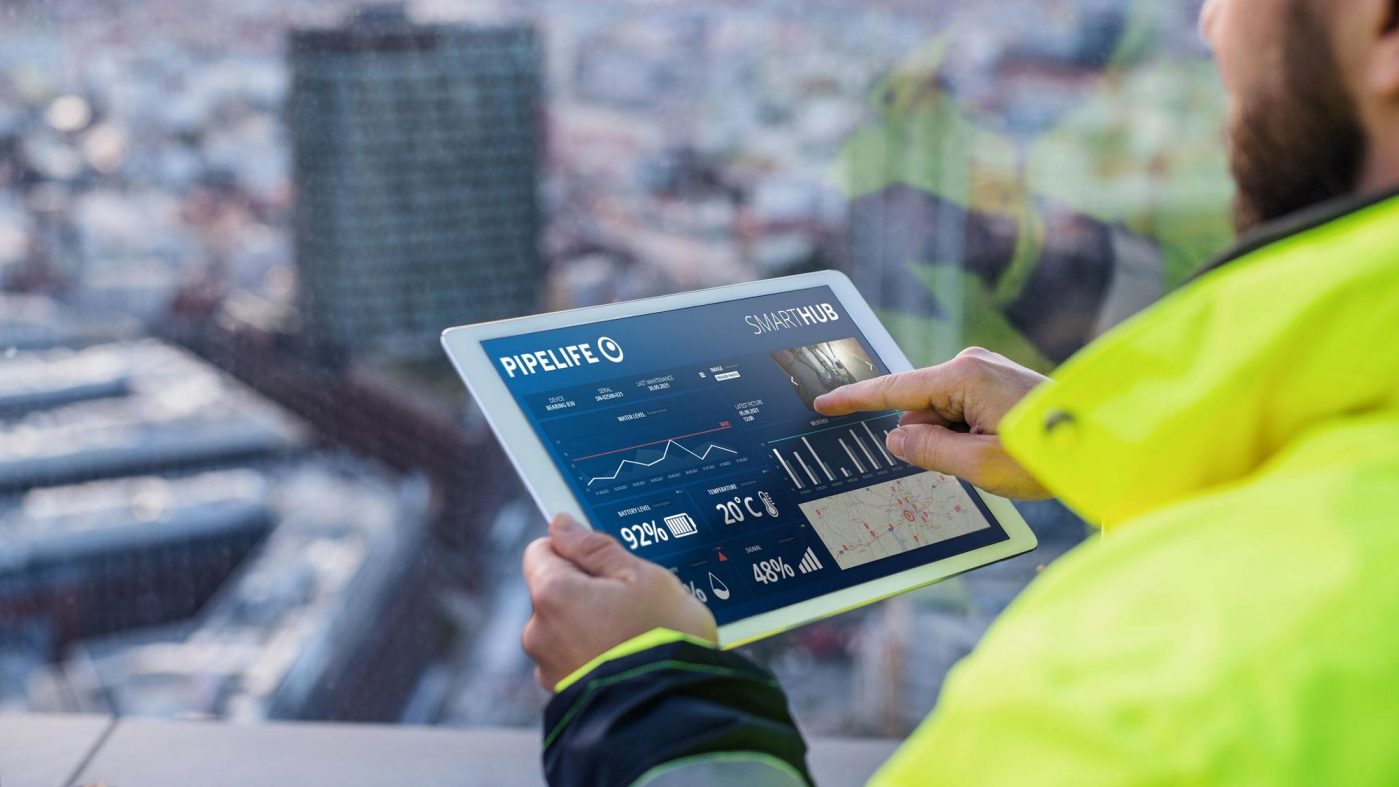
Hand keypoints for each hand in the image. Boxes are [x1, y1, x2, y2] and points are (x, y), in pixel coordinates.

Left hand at [522, 513, 716, 690]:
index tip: (606, 563)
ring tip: (634, 636)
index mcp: (552, 594)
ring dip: (591, 626)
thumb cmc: (664, 638)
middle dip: (586, 591)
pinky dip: (594, 655)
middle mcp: (538, 632)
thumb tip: (562, 525)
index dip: (574, 551)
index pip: (541, 550)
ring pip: (564, 628)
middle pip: (553, 591)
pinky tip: (627, 659)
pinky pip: (574, 659)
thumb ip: (596, 548)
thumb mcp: (642, 577)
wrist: (674, 711)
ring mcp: (548, 668)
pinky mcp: (563, 695)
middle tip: (631, 602)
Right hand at [813, 347, 1051, 499]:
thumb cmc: (1045, 455)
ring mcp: (985, 371)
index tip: (824, 403)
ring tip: (998, 455)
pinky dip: (968, 435)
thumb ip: (928, 451)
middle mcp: (971, 364)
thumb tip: (897, 437)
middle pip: (920, 409)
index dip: (856, 400)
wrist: (1101, 443)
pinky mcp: (996, 382)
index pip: (894, 389)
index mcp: (963, 376)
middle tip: (975, 462)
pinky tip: (998, 447)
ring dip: (955, 441)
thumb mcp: (978, 464)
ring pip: (941, 415)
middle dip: (931, 440)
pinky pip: (961, 412)